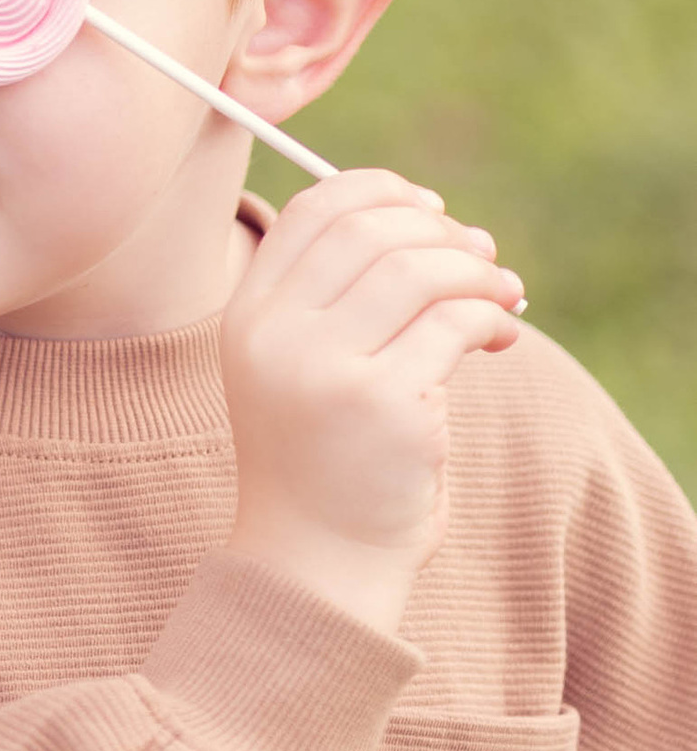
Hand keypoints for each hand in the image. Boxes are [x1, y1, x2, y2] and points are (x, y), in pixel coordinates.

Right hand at [220, 168, 526, 636]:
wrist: (318, 560)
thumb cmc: (326, 457)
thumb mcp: (305, 365)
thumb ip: (343, 296)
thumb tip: (439, 224)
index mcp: (248, 315)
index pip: (311, 211)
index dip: (378, 190)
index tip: (431, 207)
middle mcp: (275, 334)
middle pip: (366, 230)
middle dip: (438, 229)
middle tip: (481, 252)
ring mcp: (324, 370)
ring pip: (416, 270)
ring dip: (475, 271)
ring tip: (503, 291)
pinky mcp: (384, 405)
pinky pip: (453, 325)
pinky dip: (489, 318)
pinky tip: (502, 335)